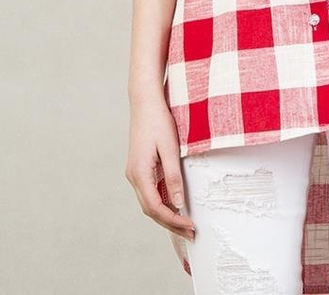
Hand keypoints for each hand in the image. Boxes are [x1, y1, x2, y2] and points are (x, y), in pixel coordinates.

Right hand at [125, 93, 195, 242]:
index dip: (173, 220)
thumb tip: (178, 203)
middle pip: (150, 209)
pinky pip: (149, 191)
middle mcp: (133, 176)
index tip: (190, 226)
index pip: (155, 207)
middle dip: (170, 223)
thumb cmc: (158, 121)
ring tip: (185, 222)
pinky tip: (175, 203)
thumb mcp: (170, 148)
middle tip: (191, 232)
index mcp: (139, 173)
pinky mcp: (139, 167)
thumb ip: (173, 177)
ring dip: (166, 214)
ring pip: (149, 201)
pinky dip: (162, 201)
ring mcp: (134, 172)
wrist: (145, 101)